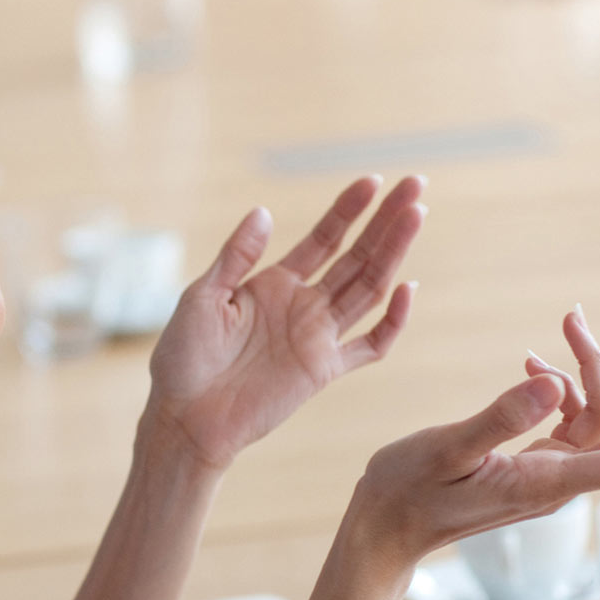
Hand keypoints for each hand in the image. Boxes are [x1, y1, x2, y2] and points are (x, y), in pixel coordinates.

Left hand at [143, 176, 424, 469]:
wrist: (184, 417)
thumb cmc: (183, 358)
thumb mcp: (202, 297)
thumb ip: (236, 257)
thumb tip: (263, 211)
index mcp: (273, 283)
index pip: (323, 239)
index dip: (347, 210)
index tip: (372, 181)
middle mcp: (303, 305)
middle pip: (356, 256)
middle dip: (385, 222)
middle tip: (415, 185)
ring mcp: (317, 337)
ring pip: (369, 289)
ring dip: (394, 253)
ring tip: (416, 216)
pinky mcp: (324, 371)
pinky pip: (370, 346)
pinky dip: (393, 321)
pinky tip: (407, 288)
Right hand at [346, 319, 599, 573]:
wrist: (386, 526)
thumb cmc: (409, 491)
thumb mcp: (448, 448)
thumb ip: (500, 418)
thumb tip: (553, 384)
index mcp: (542, 482)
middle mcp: (555, 481)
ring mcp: (546, 474)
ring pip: (596, 422)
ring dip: (589, 374)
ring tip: (566, 324)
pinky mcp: (531, 466)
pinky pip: (569, 424)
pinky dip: (561, 389)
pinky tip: (531, 365)